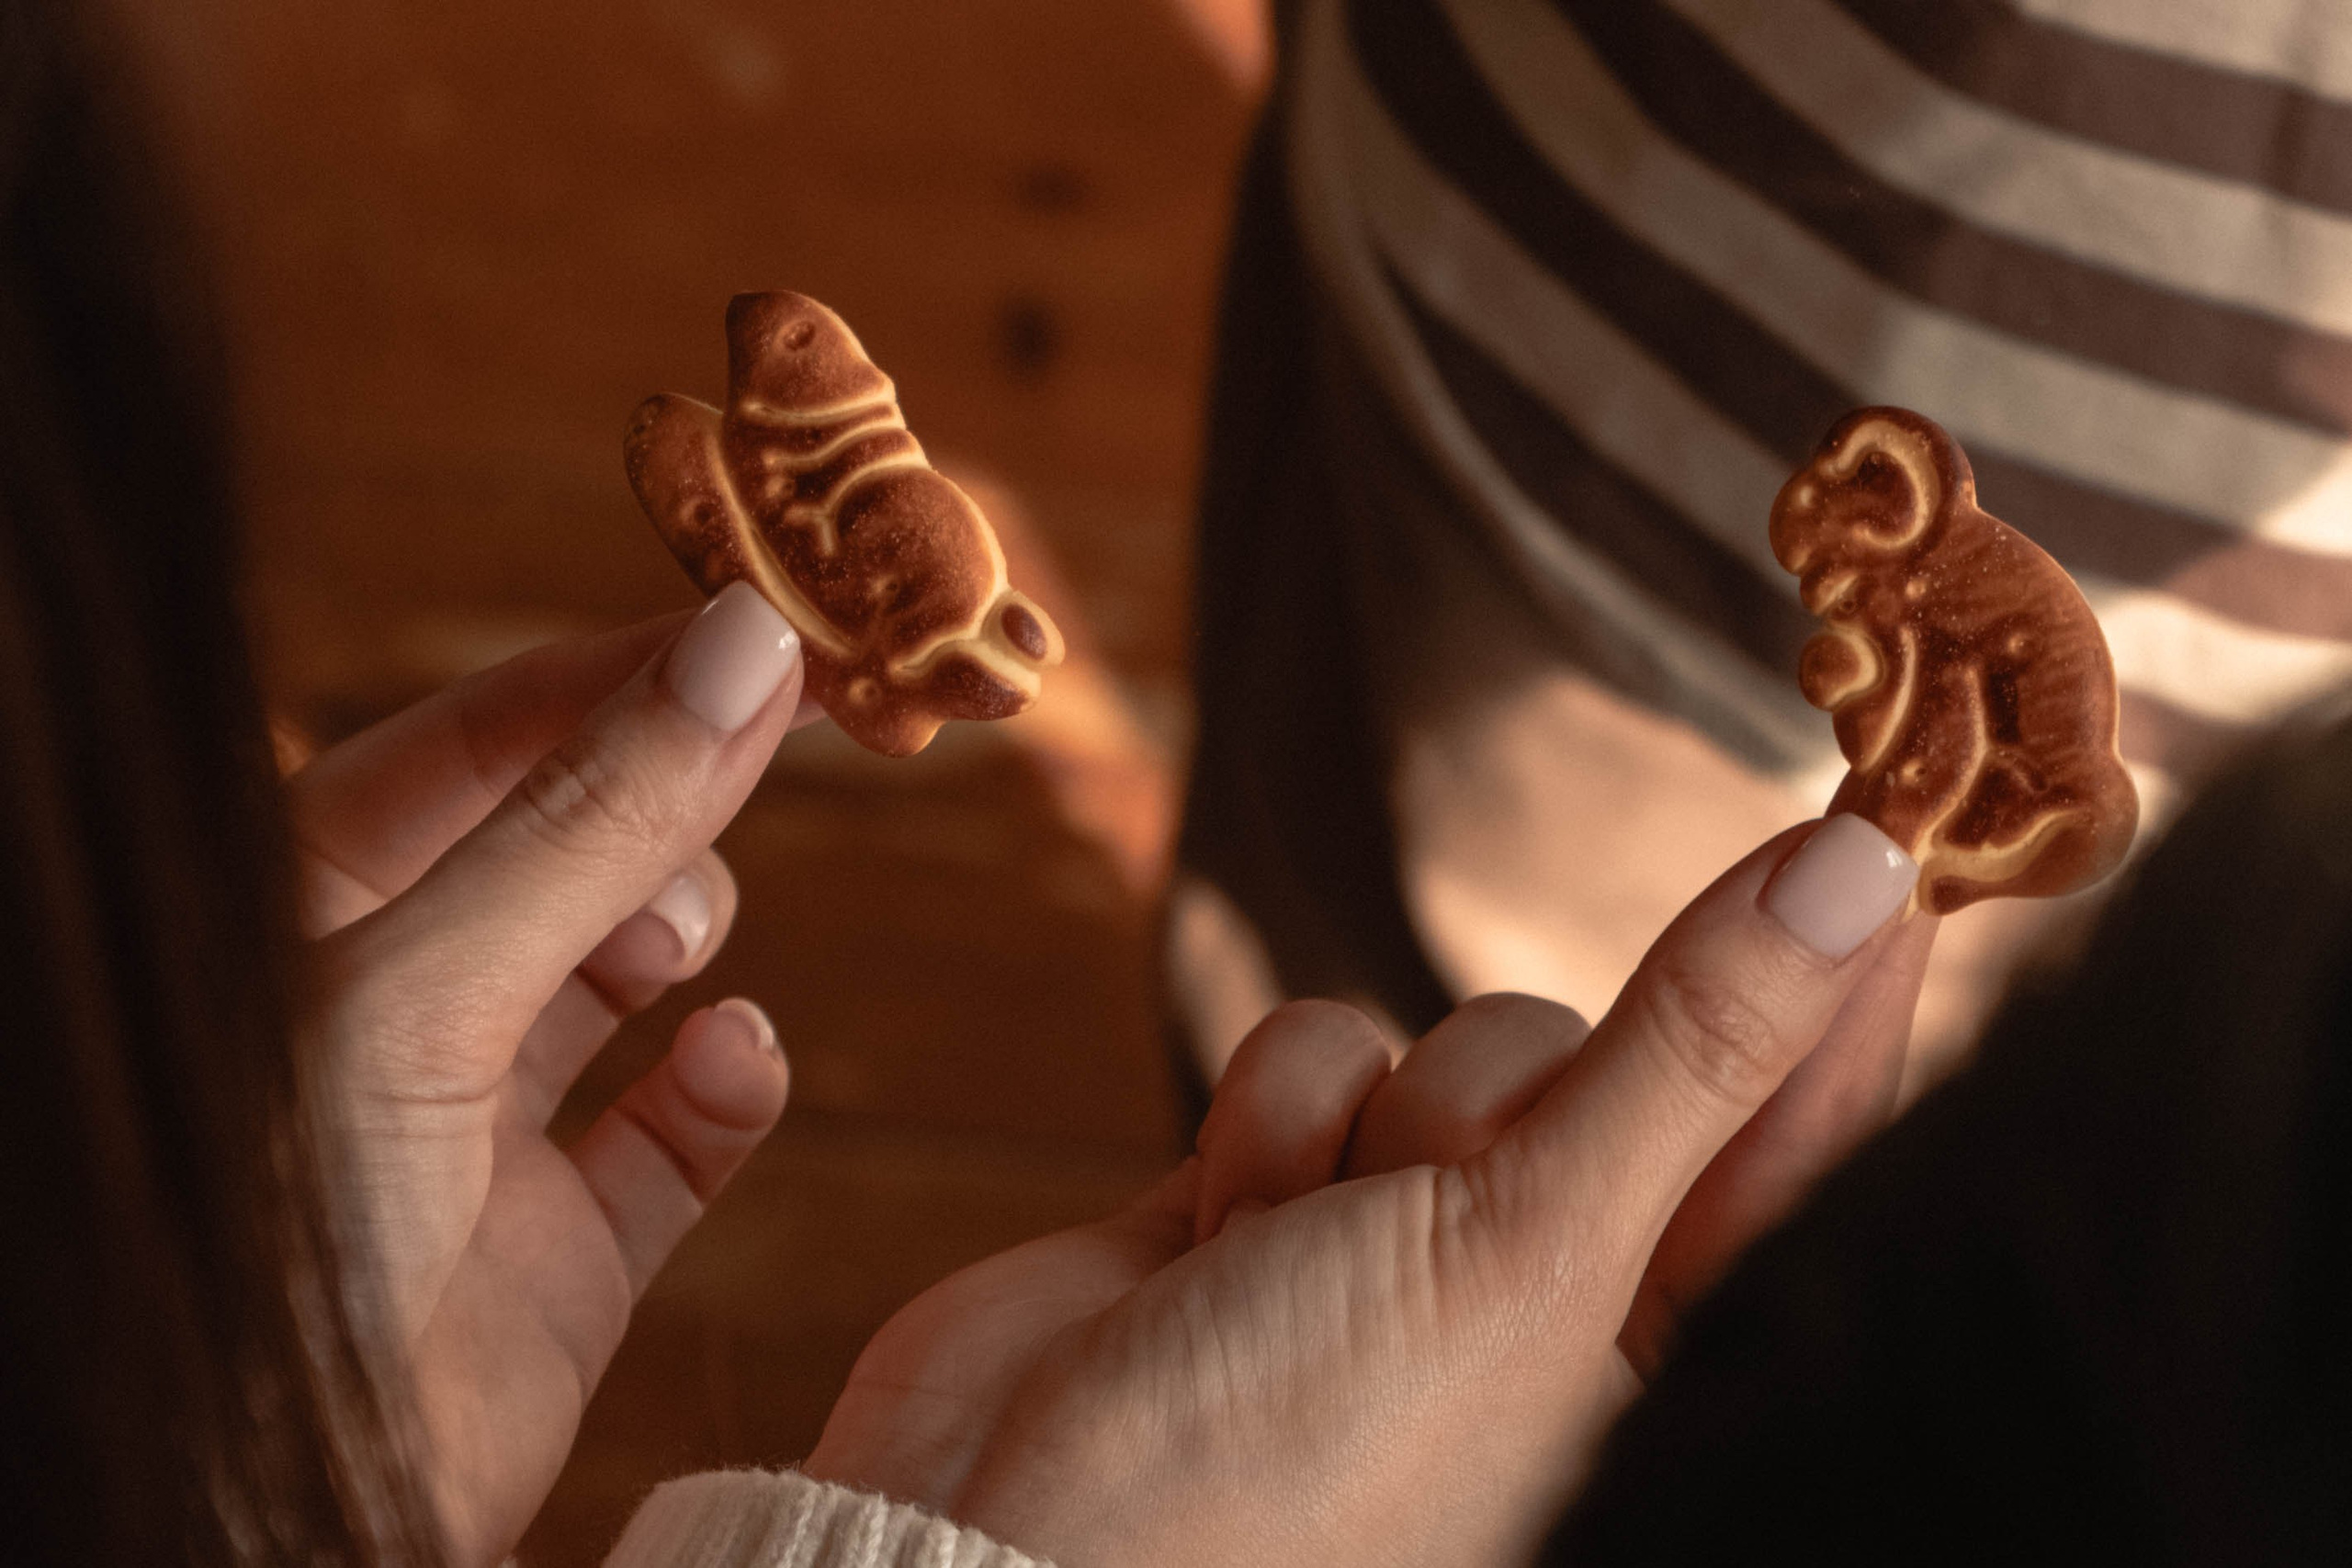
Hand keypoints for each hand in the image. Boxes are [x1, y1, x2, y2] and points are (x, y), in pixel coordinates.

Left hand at [289, 585, 810, 1564]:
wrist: (262, 1523)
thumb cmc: (268, 1241)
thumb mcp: (421, 989)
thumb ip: (593, 823)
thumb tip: (744, 650)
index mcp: (313, 910)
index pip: (493, 731)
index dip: (632, 668)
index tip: (773, 625)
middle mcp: (399, 1001)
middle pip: (579, 835)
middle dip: (681, 793)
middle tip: (800, 739)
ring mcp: (484, 1124)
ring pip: (634, 966)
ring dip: (685, 926)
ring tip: (676, 948)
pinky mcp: (565, 1249)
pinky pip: (682, 1130)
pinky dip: (729, 1082)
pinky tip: (730, 1060)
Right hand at [805, 816, 1933, 1564]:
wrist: (1006, 1532)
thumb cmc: (1300, 1470)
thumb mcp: (1534, 1254)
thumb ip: (1692, 1052)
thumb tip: (1857, 876)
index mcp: (1665, 1348)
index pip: (1810, 1124)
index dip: (1846, 975)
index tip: (1894, 818)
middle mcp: (1553, 1288)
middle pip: (1607, 1060)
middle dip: (1506, 1095)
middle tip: (1435, 1192)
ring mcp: (1407, 1236)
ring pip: (1452, 1042)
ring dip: (1369, 1114)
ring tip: (1295, 1245)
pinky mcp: (1286, 1189)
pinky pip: (1322, 1053)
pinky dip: (1271, 1119)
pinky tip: (1223, 1228)